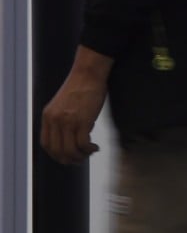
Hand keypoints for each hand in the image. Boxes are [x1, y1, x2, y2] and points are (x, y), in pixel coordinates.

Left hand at [41, 46, 111, 164]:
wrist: (88, 73)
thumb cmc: (80, 86)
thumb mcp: (62, 104)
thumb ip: (62, 119)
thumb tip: (71, 137)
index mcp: (48, 116)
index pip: (46, 144)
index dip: (55, 155)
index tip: (66, 157)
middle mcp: (55, 120)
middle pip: (58, 150)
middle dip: (69, 159)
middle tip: (80, 159)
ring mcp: (68, 121)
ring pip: (70, 150)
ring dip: (80, 156)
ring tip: (89, 152)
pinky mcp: (82, 121)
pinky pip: (83, 144)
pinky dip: (89, 149)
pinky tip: (95, 147)